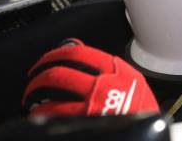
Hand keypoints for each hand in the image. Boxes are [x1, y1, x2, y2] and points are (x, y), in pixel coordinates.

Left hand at [22, 39, 158, 117]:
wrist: (150, 137)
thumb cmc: (139, 112)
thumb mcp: (131, 84)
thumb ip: (108, 68)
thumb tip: (75, 49)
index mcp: (117, 70)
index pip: (79, 53)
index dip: (56, 54)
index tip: (48, 59)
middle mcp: (105, 82)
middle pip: (61, 67)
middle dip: (41, 71)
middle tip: (34, 77)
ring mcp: (94, 101)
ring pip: (54, 85)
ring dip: (35, 90)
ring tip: (31, 96)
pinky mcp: (86, 119)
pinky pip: (54, 110)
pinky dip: (41, 111)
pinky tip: (38, 114)